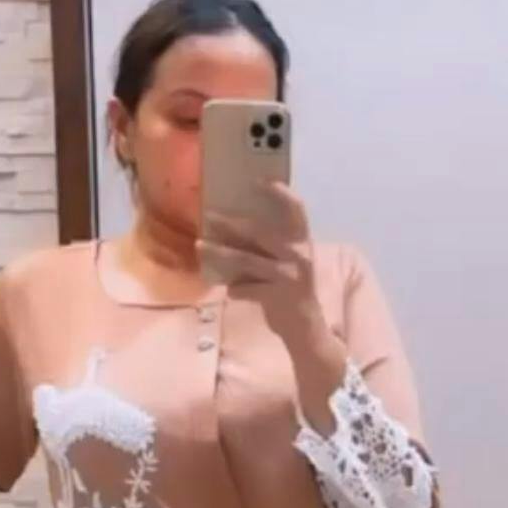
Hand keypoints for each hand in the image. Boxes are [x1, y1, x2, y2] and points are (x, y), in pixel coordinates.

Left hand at [196, 180, 319, 334]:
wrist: (307, 327)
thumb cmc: (295, 288)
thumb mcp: (291, 261)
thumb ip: (272, 245)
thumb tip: (234, 226)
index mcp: (303, 241)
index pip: (296, 210)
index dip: (280, 193)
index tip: (259, 180)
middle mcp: (298, 255)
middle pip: (259, 232)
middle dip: (231, 223)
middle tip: (209, 215)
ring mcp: (287, 276)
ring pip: (246, 259)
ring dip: (219, 252)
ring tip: (200, 245)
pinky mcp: (276, 297)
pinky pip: (245, 288)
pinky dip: (235, 288)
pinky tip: (229, 290)